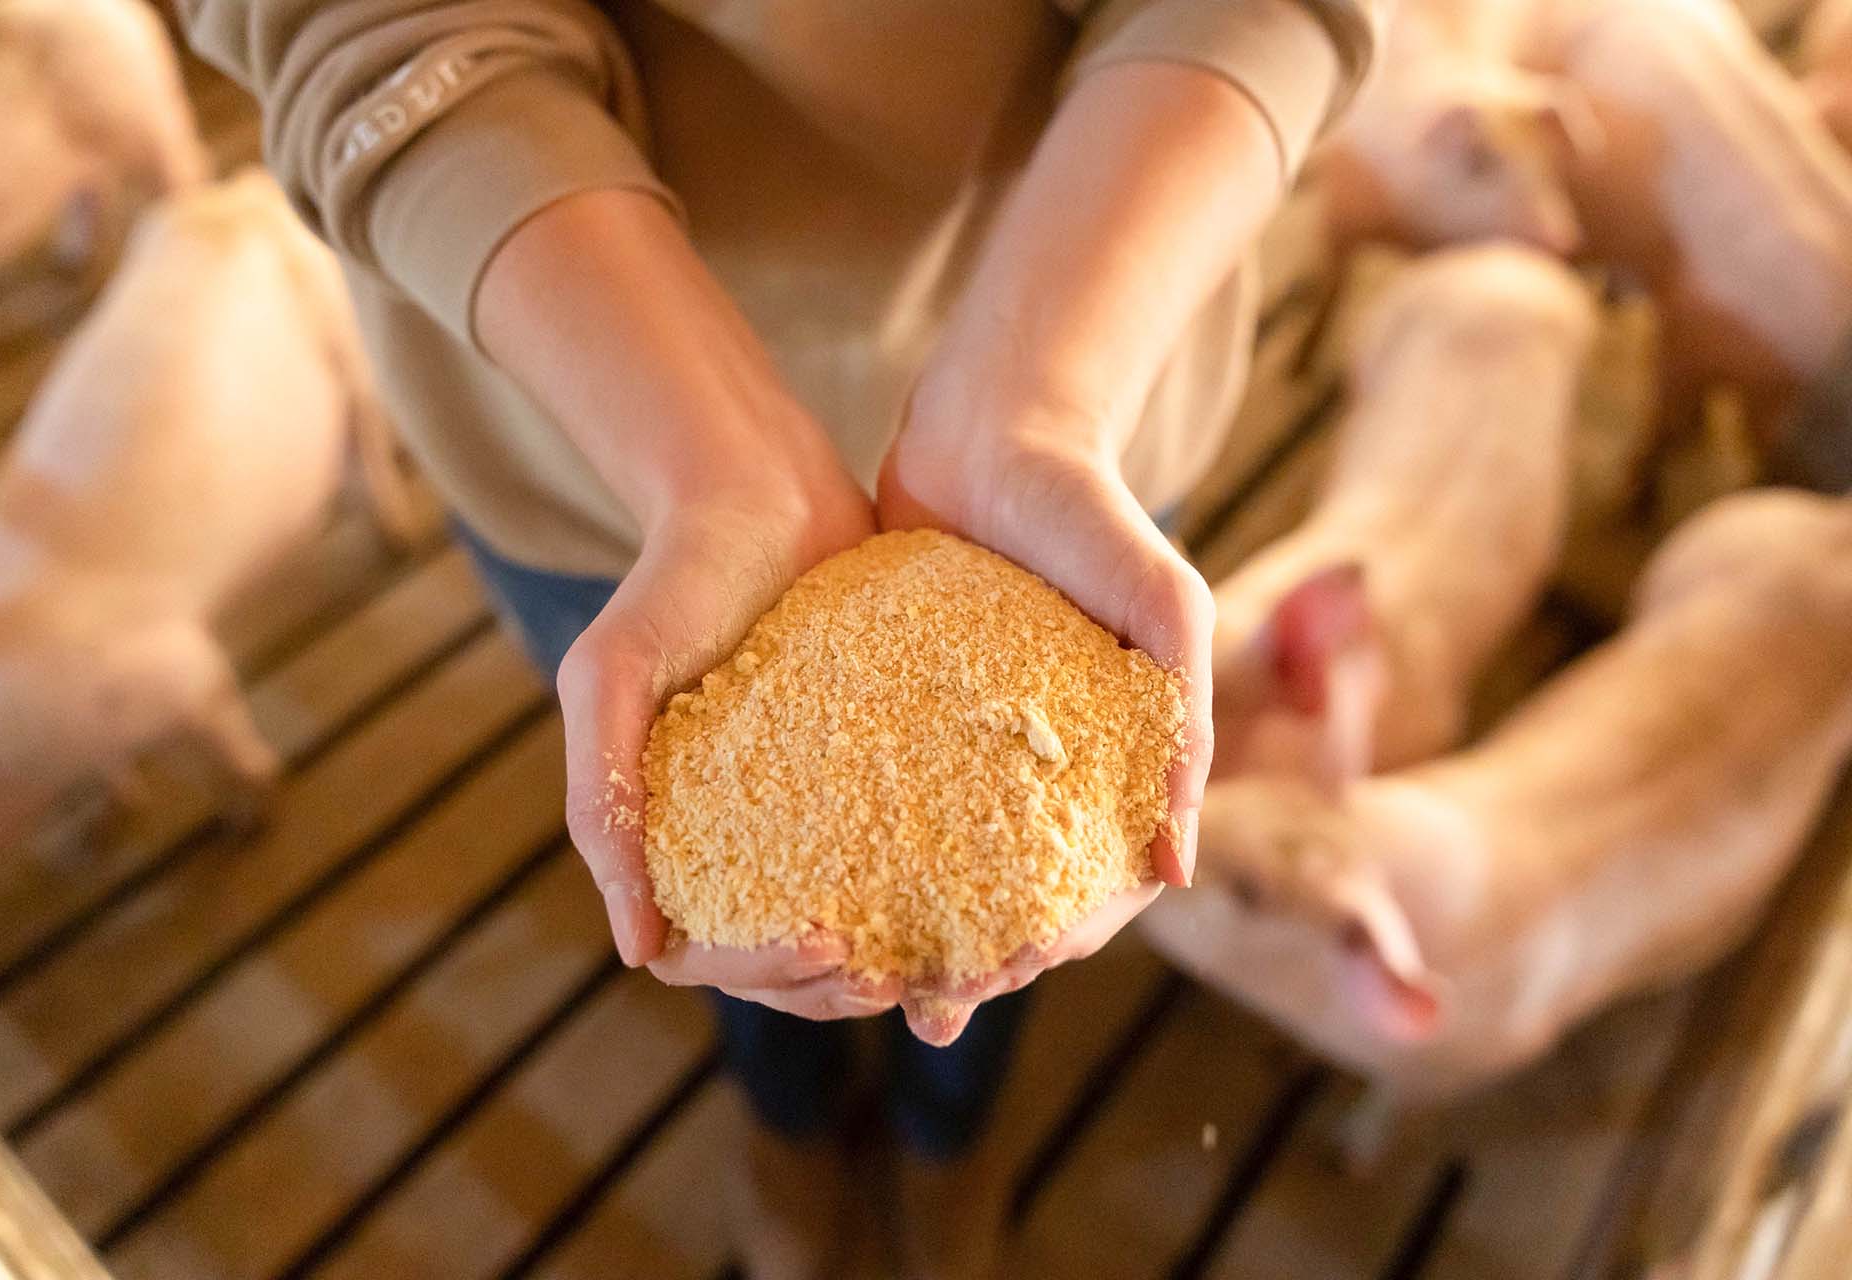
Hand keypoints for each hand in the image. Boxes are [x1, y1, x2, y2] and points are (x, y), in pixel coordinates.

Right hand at [477, 189, 896, 1016]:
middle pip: (786, 967)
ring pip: (852, 927)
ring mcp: (806, 818)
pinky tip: (996, 894)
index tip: (833, 948)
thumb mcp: (612, 675)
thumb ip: (602, 795)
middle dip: (842, 989)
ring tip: (961, 961)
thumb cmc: (672, 579)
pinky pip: (904, 858)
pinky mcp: (871, 779)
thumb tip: (637, 949)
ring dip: (897, 963)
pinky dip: (938, 894)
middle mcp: (739, 844)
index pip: (707, 957)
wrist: (761, 492)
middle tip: (908, 979)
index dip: (766, 975)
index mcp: (668, 840)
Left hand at [876, 395, 1217, 1043]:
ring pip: (942, 859)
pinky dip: (858, 844)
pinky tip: (810, 881)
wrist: (999, 425)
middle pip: (1014, 892)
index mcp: (1114, 760)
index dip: (1057, 944)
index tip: (1003, 978)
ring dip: (911, 923)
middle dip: (976, 960)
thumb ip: (1181, 726)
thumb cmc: (1094, 510)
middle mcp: (1042, 765)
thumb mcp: (1163, 604)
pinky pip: (880, 790)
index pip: (1097, 885)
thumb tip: (1175, 870)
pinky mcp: (904, 707)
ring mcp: (969, 741)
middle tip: (922, 1006)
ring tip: (858, 971)